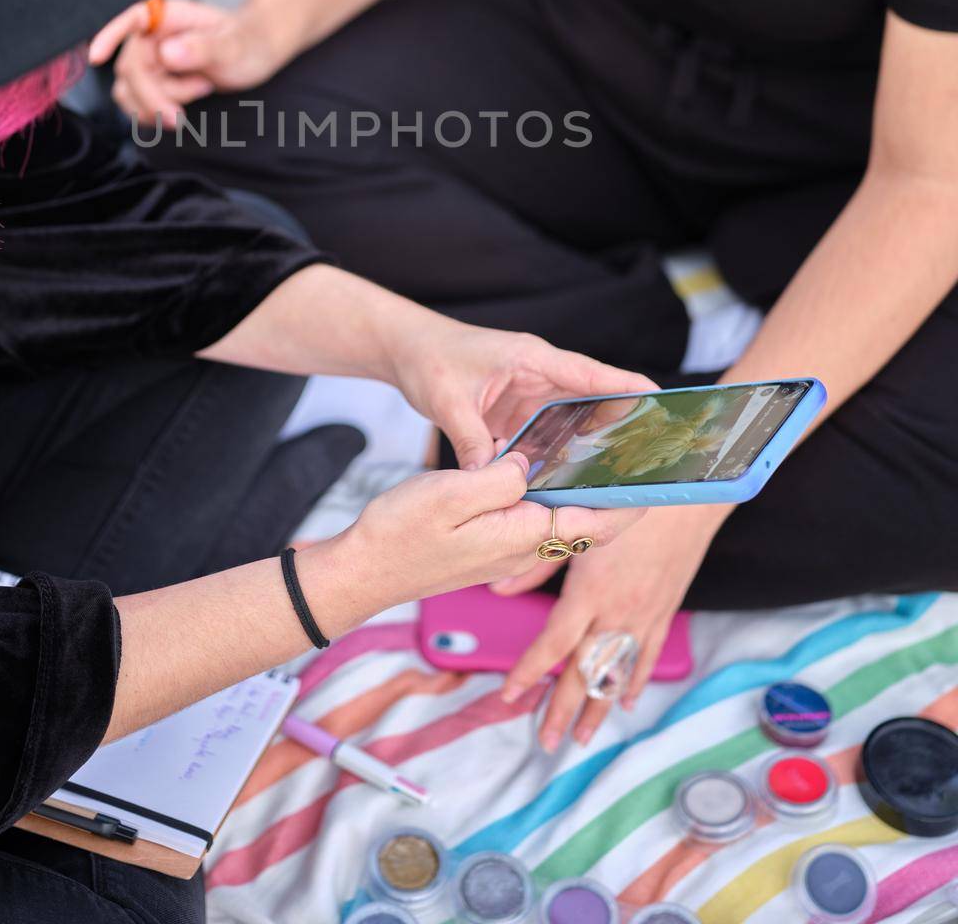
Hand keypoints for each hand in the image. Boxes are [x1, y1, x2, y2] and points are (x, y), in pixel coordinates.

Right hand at [88, 0, 283, 128]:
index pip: (130, 19)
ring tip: (198, 92)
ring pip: (129, 90)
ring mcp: (151, 59)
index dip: (109, 35)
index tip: (96, 57)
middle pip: (130, 69)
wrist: (258, 54)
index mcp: (169, 15)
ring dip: (156, 105)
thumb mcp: (234, 46)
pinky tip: (183, 106)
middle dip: (153, 96)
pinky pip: (136, 102)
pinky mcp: (153, 81)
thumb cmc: (248, 41)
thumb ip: (203, 48)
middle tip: (180, 115)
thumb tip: (167, 53)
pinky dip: (154, 112)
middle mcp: (154, 35)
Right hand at [315, 452, 642, 614]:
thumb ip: (501, 479)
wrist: (363, 571)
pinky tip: (543, 471)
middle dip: (616, 493)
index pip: (598, 522)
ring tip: (600, 454)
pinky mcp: (485, 544)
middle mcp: (522, 547)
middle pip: (586, 521)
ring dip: (584, 492)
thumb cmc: (402, 534)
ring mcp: (504, 549)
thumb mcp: (452, 494)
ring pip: (559, 519)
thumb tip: (533, 464)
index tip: (662, 478)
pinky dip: (551, 496)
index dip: (635, 502)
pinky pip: (532, 520)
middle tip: (637, 455)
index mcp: (524, 535)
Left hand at [390, 314, 657, 471]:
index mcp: (531, 358)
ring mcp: (531, 392)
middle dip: (621, 422)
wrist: (406, 348)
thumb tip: (488, 481)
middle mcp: (539, 373)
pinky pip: (549, 433)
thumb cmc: (429, 359)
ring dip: (591, 443)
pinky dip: (560, 454)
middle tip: (653, 453)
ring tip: (621, 476)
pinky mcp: (519, 409)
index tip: (662, 398)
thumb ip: (471, 440)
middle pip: (591, 399)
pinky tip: (570, 482)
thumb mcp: (448, 401)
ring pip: (572, 420)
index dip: (626, 386)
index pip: (589, 372)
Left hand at [494, 505, 728, 747]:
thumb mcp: (576, 528)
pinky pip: (647, 656)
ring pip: (615, 674)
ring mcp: (643, 617)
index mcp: (589, 592)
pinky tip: (625, 702)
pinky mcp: (664, 612)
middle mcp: (616, 612)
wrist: (686, 498)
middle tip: (544, 741)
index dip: (530, 672)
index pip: (553, 644)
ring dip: (597, 708)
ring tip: (580, 738)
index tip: (509, 694)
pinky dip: (635, 681)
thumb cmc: (623, 503)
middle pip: (584, 672)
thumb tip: (498, 589)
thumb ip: (536, 561)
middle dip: (561, 709)